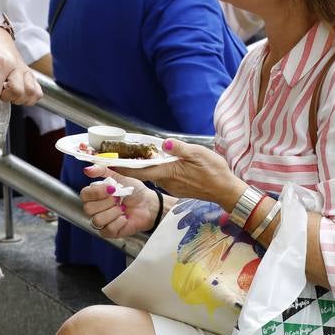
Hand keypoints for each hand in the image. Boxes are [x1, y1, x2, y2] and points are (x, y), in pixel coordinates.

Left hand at [0, 28, 41, 105]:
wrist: (0, 41)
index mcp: (2, 63)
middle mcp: (17, 67)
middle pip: (17, 91)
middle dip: (7, 97)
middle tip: (1, 94)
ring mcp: (27, 71)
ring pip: (31, 92)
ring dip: (20, 98)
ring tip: (11, 95)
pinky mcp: (32, 75)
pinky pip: (38, 92)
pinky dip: (30, 98)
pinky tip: (21, 96)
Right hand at [80, 165, 158, 238]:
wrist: (148, 204)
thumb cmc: (134, 191)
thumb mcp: (120, 176)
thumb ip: (103, 171)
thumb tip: (87, 170)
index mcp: (95, 195)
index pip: (84, 194)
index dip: (96, 192)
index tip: (111, 188)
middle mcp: (95, 209)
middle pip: (88, 208)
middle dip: (107, 202)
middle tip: (118, 198)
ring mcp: (102, 222)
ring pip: (98, 220)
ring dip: (113, 212)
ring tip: (122, 208)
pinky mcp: (109, 232)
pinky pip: (108, 229)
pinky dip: (119, 222)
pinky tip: (125, 217)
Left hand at [128, 139, 243, 208]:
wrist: (225, 190)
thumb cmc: (214, 171)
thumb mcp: (199, 154)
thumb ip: (180, 149)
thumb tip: (165, 143)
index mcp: (169, 172)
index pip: (141, 171)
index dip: (123, 168)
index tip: (109, 164)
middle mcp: (167, 181)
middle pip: (144, 172)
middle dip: (131, 165)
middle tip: (118, 154)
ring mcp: (172, 186)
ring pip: (153, 175)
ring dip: (144, 166)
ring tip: (135, 155)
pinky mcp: (177, 188)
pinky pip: (162, 178)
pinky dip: (155, 170)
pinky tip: (157, 162)